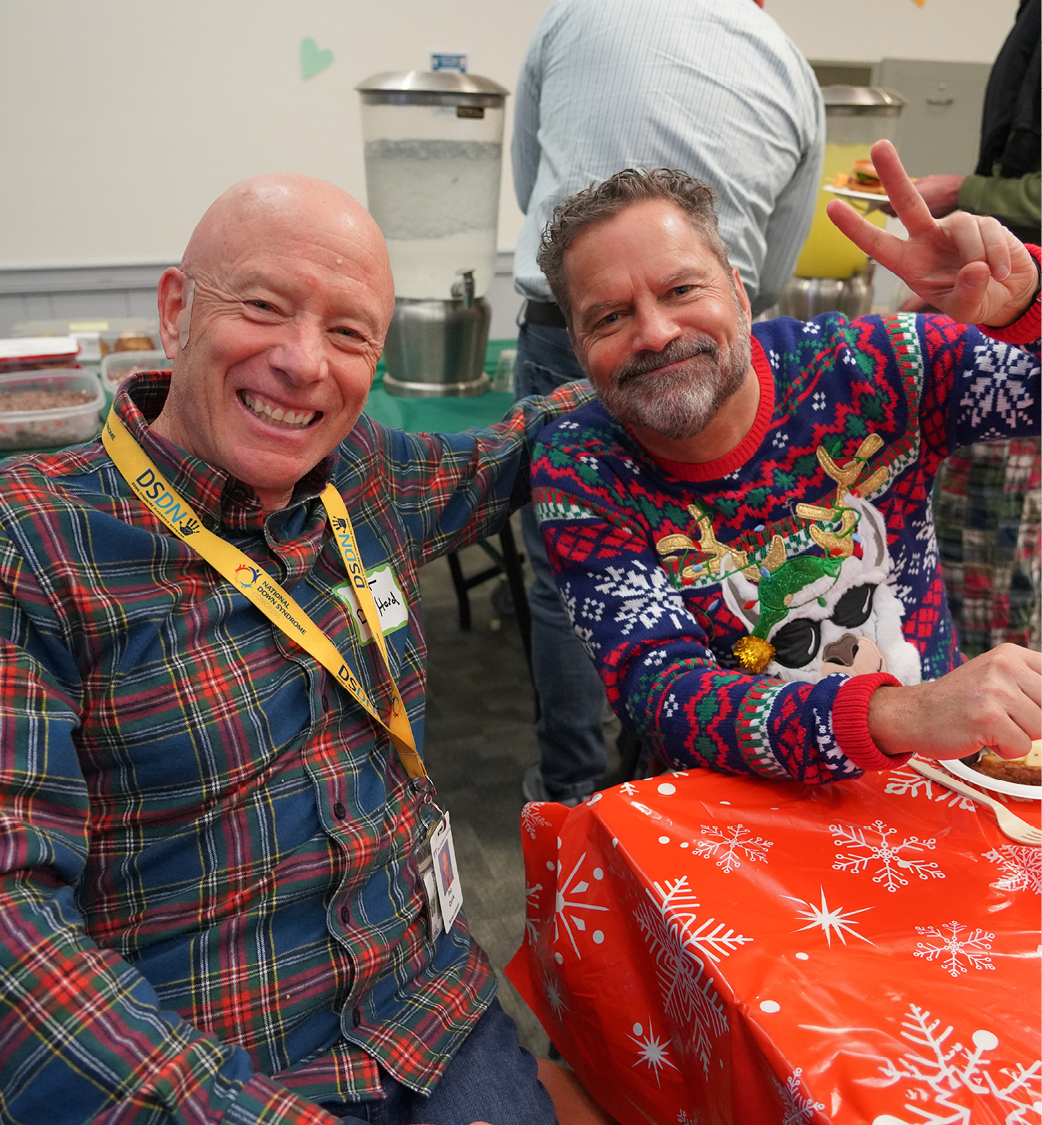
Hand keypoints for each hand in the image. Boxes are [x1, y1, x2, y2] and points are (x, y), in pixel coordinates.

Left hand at [827, 140, 1036, 326]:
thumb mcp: (966, 311)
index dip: (855, 228)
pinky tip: (1000, 272)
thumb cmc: (975, 302)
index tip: (832, 207)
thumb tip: (974, 268)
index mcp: (909, 262)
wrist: (1007, 293)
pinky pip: (989, 232)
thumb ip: (967, 295)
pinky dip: (997, 256)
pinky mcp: (983, 221)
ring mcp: (955, 227)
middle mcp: (927, 239)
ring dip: (978, 255)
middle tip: (878, 146)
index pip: (878, 244)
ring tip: (989, 278)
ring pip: (964, 227)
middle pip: (908, 202)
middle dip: (894, 174)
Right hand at [867, 643, 1041, 760]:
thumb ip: (1029, 685)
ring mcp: (996, 691)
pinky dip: (1004, 749)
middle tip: (1002, 716)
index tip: (1023, 707)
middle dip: (1032, 720)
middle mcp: (1004, 666)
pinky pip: (1022, 747)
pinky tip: (981, 735)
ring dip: (1017, 735)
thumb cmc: (956, 701)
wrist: (912, 714)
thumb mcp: (994, 677)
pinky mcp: (988, 718)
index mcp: (1010, 654)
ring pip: (1040, 729)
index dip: (1040, 703)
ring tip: (989, 725)